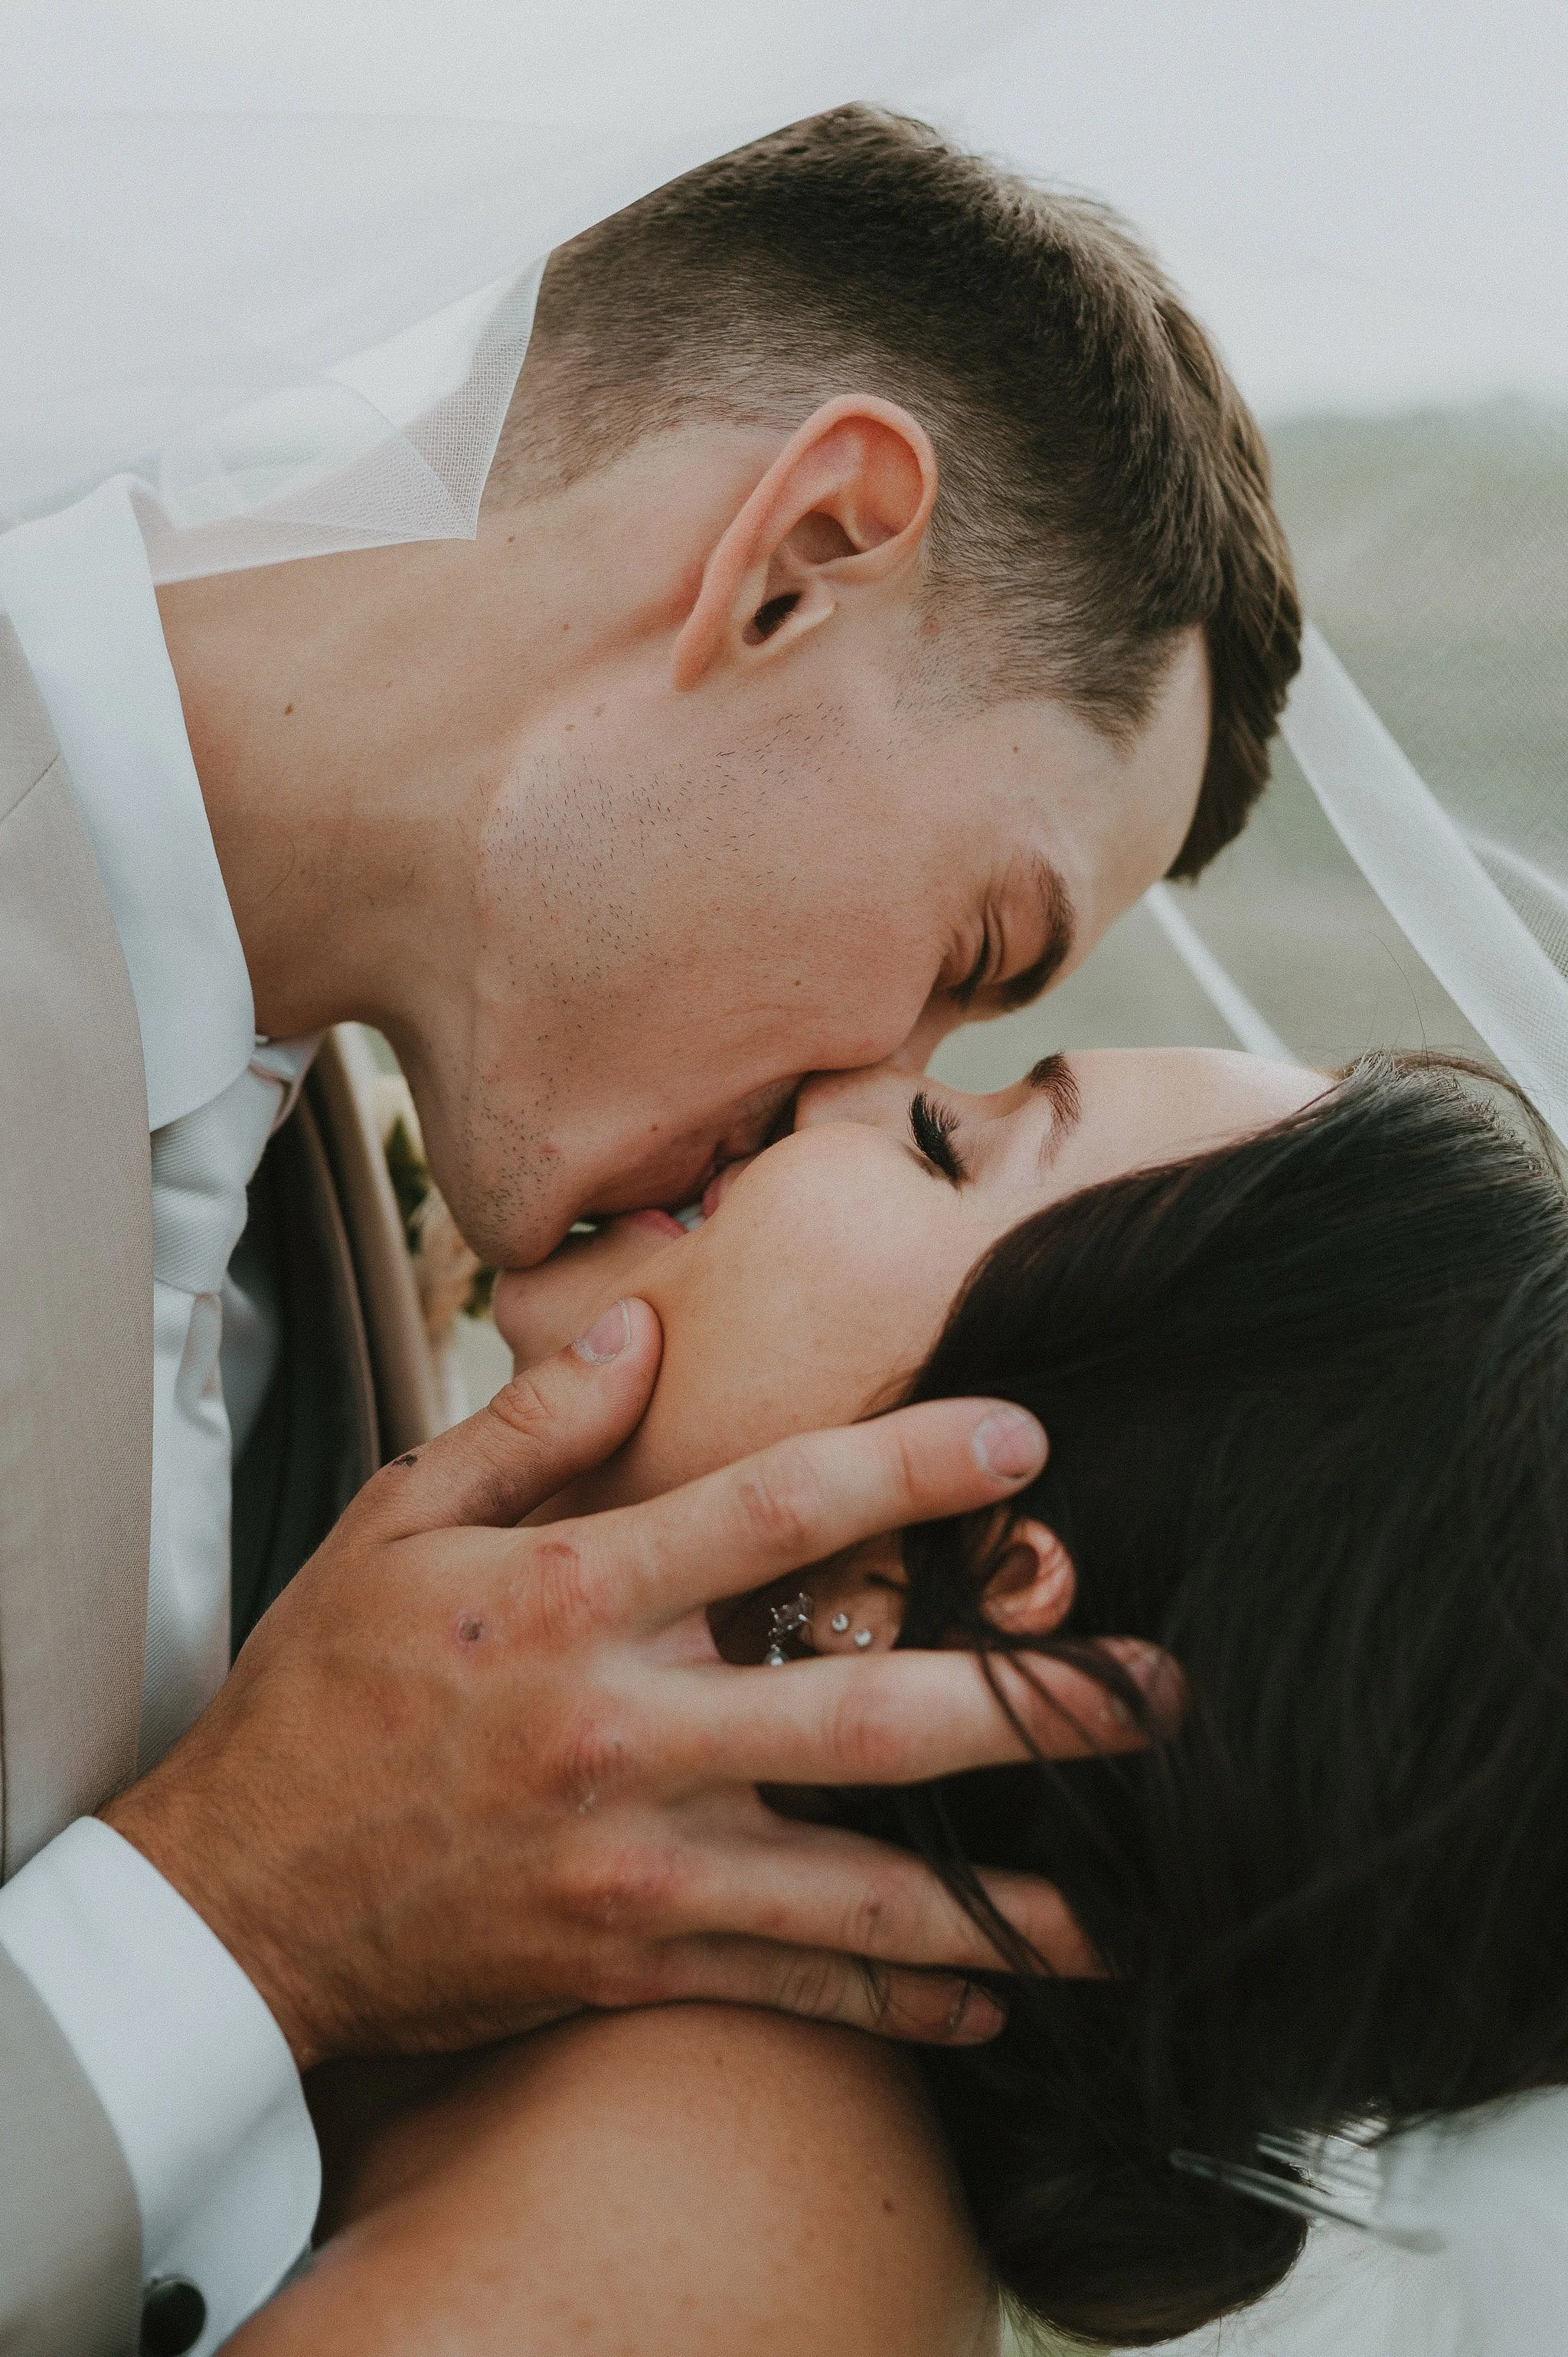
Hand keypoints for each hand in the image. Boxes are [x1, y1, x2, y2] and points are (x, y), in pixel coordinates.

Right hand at [105, 1299, 1156, 2067]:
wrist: (234, 1901)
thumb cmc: (321, 1693)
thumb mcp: (396, 1523)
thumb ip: (531, 1424)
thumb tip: (649, 1332)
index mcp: (569, 1599)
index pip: (771, 1514)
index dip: (909, 1469)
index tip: (1024, 1438)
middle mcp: (622, 1733)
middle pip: (861, 1714)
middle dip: (1025, 1704)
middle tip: (1156, 1690)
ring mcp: (632, 1862)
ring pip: (856, 1884)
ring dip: (1004, 1899)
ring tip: (1129, 1909)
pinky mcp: (628, 1960)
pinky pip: (791, 1987)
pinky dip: (898, 1999)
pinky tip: (994, 2003)